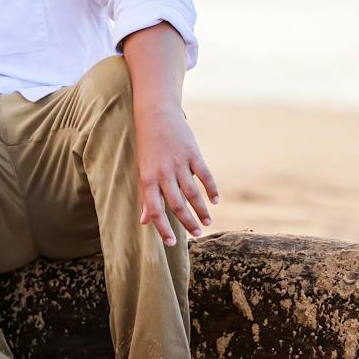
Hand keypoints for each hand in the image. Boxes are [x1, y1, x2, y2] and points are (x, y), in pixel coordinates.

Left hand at [132, 103, 218, 245]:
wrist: (156, 114)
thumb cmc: (148, 147)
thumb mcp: (143, 170)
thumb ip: (146, 197)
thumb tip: (144, 222)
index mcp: (147, 179)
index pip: (155, 210)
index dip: (163, 229)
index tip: (172, 243)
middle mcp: (163, 173)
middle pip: (177, 205)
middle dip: (188, 222)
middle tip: (198, 234)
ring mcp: (179, 163)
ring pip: (193, 193)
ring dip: (202, 210)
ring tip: (208, 221)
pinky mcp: (192, 153)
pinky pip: (204, 175)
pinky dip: (211, 189)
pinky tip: (215, 200)